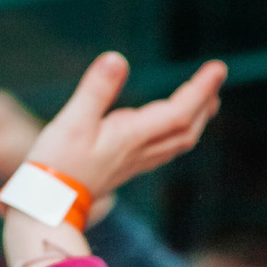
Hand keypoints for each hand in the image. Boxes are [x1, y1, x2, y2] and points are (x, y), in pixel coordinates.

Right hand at [0, 53, 226, 266]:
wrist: (49, 208)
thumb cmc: (57, 166)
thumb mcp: (72, 121)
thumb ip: (96, 90)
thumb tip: (117, 59)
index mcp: (132, 137)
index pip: (179, 111)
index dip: (201, 89)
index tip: (218, 68)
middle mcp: (139, 151)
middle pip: (186, 128)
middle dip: (204, 102)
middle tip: (216, 78)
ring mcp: (133, 162)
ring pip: (177, 141)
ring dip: (196, 120)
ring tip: (207, 102)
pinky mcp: (124, 168)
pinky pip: (163, 150)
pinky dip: (177, 134)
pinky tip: (173, 130)